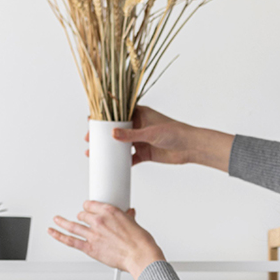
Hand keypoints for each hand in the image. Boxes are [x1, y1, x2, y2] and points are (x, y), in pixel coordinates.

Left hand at [48, 202, 164, 279]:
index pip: (91, 204)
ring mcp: (92, 234)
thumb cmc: (140, 242)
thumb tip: (128, 214)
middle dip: (81, 217)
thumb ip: (127, 218)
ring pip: (73, 226)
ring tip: (57, 220)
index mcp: (110, 212)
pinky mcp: (89, 248)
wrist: (140, 256)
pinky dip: (58, 236)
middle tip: (80, 220)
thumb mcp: (134, 224)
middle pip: (82, 215)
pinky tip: (52, 232)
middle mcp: (99, 221)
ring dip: (63, 222)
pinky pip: (70, 241)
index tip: (88, 209)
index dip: (89, 207)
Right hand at [84, 106, 233, 171]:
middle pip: (116, 130)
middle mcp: (138, 126)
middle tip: (89, 141)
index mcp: (139, 114)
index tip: (90, 122)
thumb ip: (131, 134)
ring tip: (94, 154)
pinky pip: (130, 158)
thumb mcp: (150, 132)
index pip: (117, 114)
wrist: (190, 148)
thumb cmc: (174, 133)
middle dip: (102, 135)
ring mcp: (141, 140)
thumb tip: (112, 134)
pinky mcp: (145, 153)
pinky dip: (121, 162)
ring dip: (109, 149)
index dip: (103, 118)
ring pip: (121, 145)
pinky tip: (111, 166)